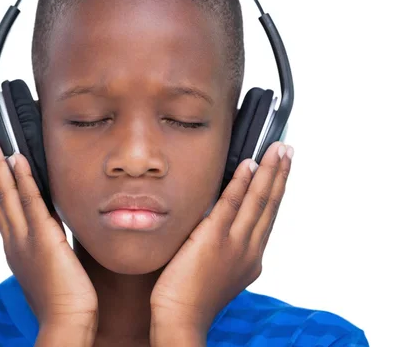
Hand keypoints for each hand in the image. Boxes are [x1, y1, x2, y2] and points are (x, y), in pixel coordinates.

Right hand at [0, 136, 97, 342]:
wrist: (66, 322)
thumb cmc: (63, 299)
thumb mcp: (49, 265)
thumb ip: (47, 243)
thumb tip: (54, 228)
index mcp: (15, 247)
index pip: (1, 207)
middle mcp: (14, 240)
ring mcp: (25, 239)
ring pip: (5, 195)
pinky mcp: (43, 238)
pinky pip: (31, 202)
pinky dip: (23, 179)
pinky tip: (17, 159)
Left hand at [150, 142, 292, 343]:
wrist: (181, 318)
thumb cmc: (191, 298)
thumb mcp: (218, 270)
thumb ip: (225, 247)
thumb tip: (217, 220)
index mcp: (251, 258)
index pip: (268, 217)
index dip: (276, 191)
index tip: (281, 171)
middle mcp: (250, 250)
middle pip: (270, 205)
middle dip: (280, 175)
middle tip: (287, 150)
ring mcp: (235, 244)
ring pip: (258, 201)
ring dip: (269, 172)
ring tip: (279, 151)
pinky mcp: (215, 239)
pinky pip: (231, 204)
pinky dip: (242, 183)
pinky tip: (249, 166)